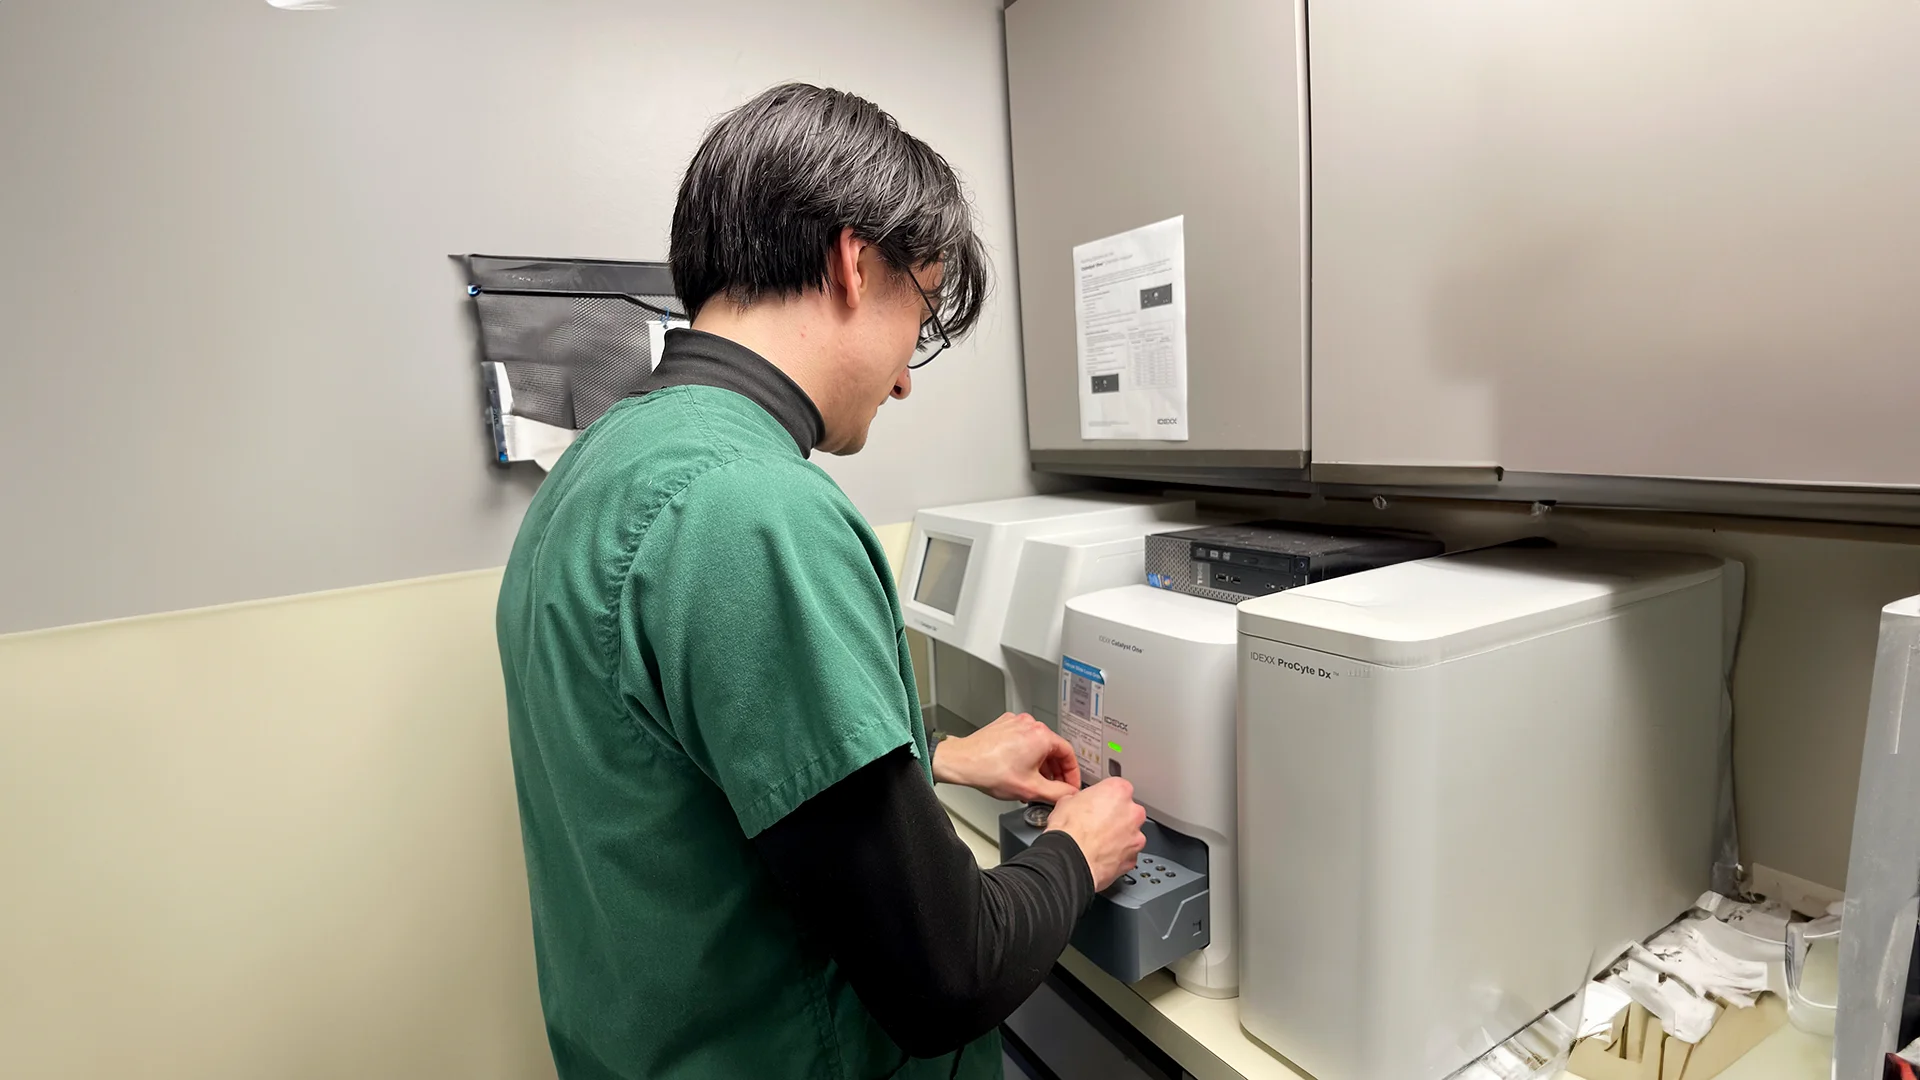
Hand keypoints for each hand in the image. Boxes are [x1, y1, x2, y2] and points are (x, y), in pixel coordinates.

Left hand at [931, 713, 1080, 803]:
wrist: (962, 762)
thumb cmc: (990, 771)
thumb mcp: (1031, 789)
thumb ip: (1058, 793)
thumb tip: (1070, 793)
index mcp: (1042, 735)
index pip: (1068, 754)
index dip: (1072, 773)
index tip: (1070, 784)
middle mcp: (1030, 724)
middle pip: (1053, 749)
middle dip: (1054, 771)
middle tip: (1054, 787)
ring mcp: (1016, 722)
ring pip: (1037, 745)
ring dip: (1040, 764)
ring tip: (1034, 782)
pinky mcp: (1004, 725)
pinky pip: (1023, 740)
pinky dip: (1026, 754)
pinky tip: (1019, 770)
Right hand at [1045, 778, 1146, 891]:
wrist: (1069, 859)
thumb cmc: (1069, 831)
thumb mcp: (1066, 801)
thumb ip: (1081, 799)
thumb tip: (1077, 803)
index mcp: (1118, 791)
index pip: (1117, 788)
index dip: (1104, 797)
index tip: (1098, 803)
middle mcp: (1132, 812)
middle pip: (1128, 811)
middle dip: (1115, 817)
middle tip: (1096, 823)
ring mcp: (1135, 836)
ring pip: (1130, 833)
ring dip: (1118, 837)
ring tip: (1097, 842)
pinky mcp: (1132, 858)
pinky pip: (1127, 853)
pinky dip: (1117, 855)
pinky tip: (1101, 855)